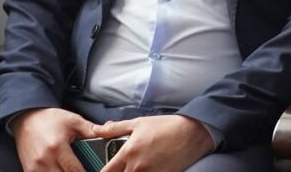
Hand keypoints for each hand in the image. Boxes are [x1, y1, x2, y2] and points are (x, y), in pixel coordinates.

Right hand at [10, 107, 96, 171]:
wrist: (26, 118)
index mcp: (57, 147)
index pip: (75, 170)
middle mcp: (44, 160)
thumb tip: (109, 133)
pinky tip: (62, 170)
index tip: (97, 171)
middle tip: (86, 169)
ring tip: (74, 170)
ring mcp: (34, 167)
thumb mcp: (74, 121)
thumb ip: (91, 130)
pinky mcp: (28, 170)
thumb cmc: (51, 119)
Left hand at [96, 114, 213, 171]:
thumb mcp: (139, 123)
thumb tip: (98, 130)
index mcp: (128, 152)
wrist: (192, 133)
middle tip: (123, 167)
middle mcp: (137, 166)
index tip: (105, 170)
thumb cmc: (166, 126)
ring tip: (138, 167)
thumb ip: (116, 128)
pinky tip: (149, 168)